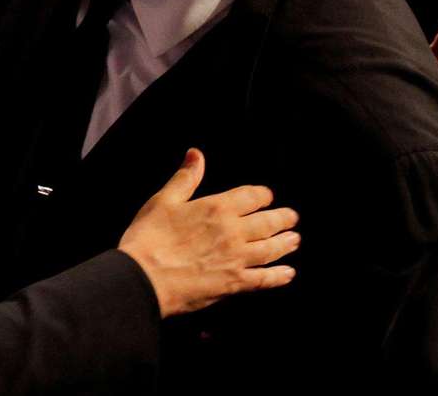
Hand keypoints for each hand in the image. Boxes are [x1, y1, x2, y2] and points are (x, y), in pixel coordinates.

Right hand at [118, 148, 298, 315]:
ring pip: (271, 249)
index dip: (263, 195)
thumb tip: (196, 154)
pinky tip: (287, 274)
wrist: (143, 277)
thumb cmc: (149, 237)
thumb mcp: (164, 200)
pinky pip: (264, 279)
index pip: (251, 196)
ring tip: (294, 240)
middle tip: (292, 217)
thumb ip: (185, 178)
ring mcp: (237, 259)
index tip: (267, 196)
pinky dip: (278, 276)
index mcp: (217, 207)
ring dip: (285, 244)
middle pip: (268, 222)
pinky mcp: (234, 283)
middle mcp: (233, 232)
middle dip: (282, 218)